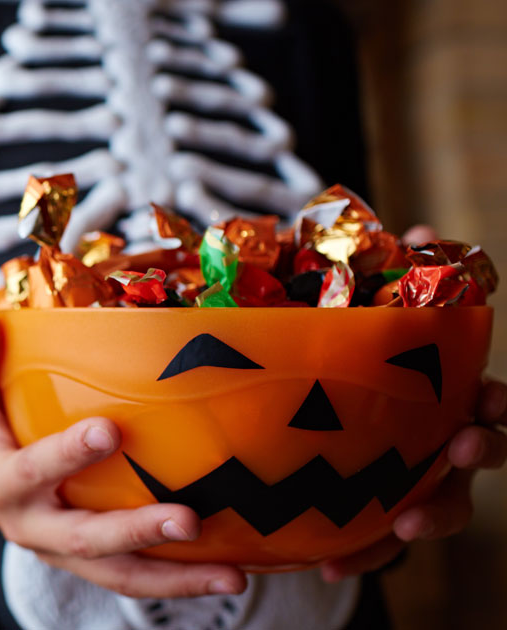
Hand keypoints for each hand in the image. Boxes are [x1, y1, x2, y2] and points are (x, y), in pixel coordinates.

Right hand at [0, 313, 245, 597]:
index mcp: (0, 482)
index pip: (31, 471)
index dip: (66, 455)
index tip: (109, 431)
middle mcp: (32, 526)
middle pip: (84, 541)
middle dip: (136, 532)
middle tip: (187, 519)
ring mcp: (63, 550)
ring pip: (118, 575)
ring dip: (175, 579)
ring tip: (231, 577)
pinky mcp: (91, 560)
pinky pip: (135, 577)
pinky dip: (181, 579)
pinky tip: (231, 573)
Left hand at [321, 224, 505, 580]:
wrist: (309, 408)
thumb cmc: (354, 358)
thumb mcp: (363, 314)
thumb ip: (393, 275)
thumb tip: (421, 228)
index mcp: (445, 395)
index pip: (488, 401)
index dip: (494, 405)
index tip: (486, 404)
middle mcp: (440, 440)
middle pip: (477, 456)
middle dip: (475, 456)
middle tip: (461, 449)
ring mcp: (414, 481)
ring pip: (439, 506)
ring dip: (430, 516)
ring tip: (409, 523)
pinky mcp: (375, 513)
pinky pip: (375, 540)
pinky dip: (359, 554)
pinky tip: (327, 563)